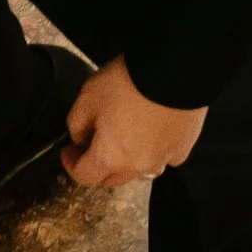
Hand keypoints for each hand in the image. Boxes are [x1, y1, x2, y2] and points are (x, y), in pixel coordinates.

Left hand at [64, 57, 207, 190]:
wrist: (176, 72)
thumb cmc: (127, 83)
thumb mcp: (87, 98)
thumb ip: (76, 125)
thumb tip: (81, 140)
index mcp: (109, 157)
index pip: (83, 176)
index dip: (70, 164)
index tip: (68, 149)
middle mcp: (136, 167)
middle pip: (111, 179)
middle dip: (98, 166)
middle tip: (94, 143)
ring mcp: (162, 160)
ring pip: (138, 173)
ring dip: (126, 163)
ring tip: (125, 140)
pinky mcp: (183, 149)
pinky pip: (163, 159)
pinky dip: (154, 152)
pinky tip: (153, 135)